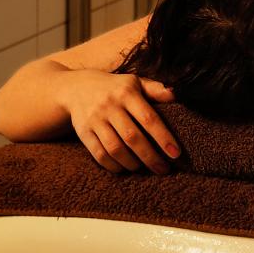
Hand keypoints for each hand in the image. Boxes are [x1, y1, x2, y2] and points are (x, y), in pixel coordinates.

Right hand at [60, 70, 178, 173]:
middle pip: (132, 137)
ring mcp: (94, 120)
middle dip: (150, 156)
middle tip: (163, 169)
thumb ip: (155, 89)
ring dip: (132, 163)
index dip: (163, 138)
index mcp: (126, 93)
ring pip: (114, 148)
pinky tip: (124, 168)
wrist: (77, 87)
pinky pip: (98, 154)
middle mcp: (109, 106)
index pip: (148, 118)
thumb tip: (176, 94)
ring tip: (144, 168)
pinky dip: (113, 165)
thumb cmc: (116, 88)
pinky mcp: (83, 132)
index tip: (175, 154)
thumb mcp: (135, 83)